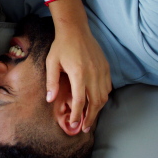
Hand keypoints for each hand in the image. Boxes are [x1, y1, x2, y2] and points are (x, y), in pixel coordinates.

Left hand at [46, 0, 111, 131]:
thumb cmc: (61, 46)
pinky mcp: (106, 67)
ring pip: (104, 96)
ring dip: (98, 109)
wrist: (76, 29)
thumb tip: (50, 99)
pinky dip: (103, 97)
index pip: (79, 101)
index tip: (73, 124)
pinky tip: (97, 102)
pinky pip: (108, 87)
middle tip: (84, 128)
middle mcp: (93, 74)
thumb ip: (51, 82)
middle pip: (95, 102)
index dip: (77, 114)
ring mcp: (102, 70)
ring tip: (90, 118)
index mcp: (79, 74)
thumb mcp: (51, 63)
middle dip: (90, 117)